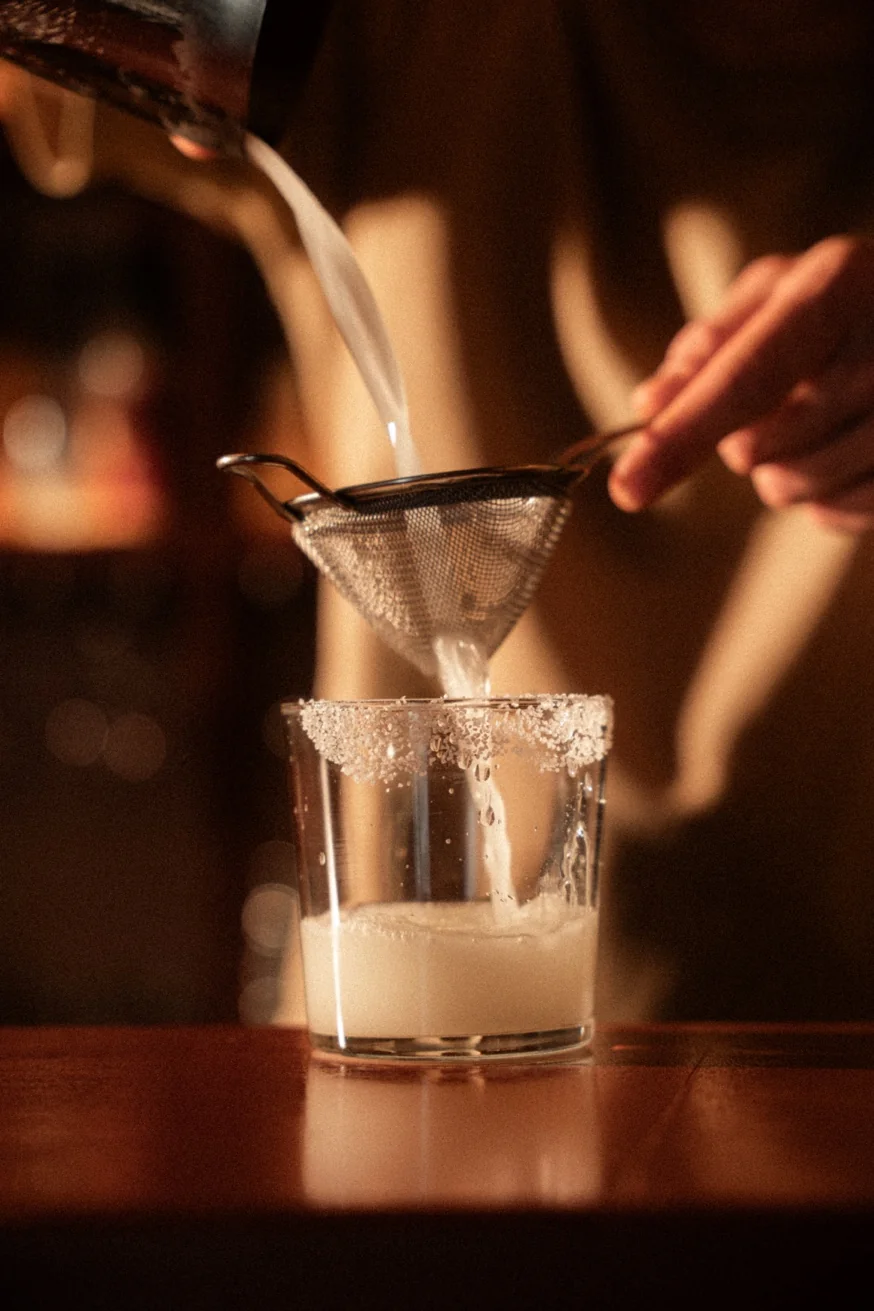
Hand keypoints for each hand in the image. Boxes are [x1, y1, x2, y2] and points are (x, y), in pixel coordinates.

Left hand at [608, 235, 873, 532]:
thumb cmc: (847, 303)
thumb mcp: (781, 294)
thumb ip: (710, 344)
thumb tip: (649, 404)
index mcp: (835, 287)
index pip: (745, 379)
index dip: (681, 437)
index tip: (627, 487)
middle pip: (756, 449)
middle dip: (737, 440)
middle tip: (778, 401)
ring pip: (790, 490)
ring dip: (778, 471)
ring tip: (814, 424)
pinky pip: (835, 516)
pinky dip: (822, 495)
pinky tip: (845, 450)